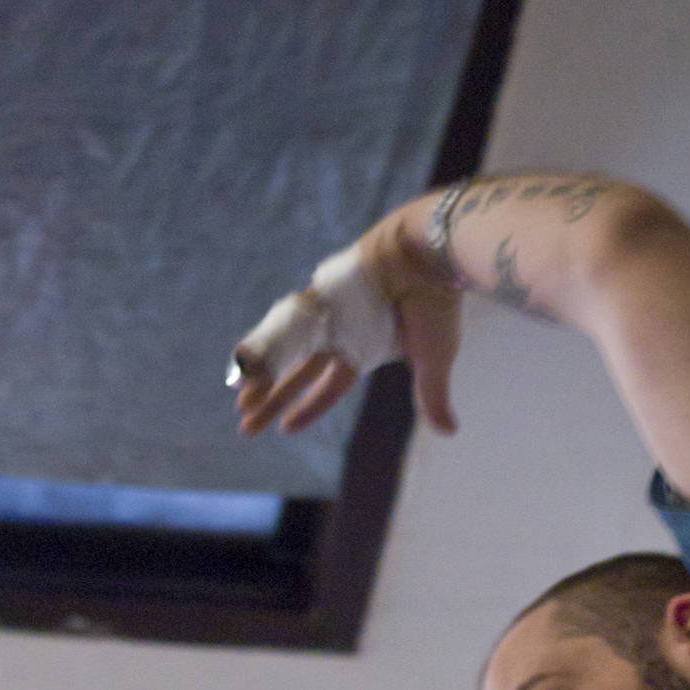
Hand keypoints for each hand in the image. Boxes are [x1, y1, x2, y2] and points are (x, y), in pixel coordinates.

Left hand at [232, 204, 462, 437]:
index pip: (329, 386)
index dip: (308, 408)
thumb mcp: (433, 358)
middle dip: (272, 399)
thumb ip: (431, 396)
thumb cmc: (434, 305)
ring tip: (238, 401)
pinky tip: (241, 363)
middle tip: (245, 426)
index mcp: (363, 350)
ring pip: (285, 353)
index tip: (284, 428)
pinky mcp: (317, 298)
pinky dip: (264, 344)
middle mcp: (340, 335)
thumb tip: (450, 432)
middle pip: (297, 374)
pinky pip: (284, 325)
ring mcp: (326, 316)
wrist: (429, 256)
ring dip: (261, 378)